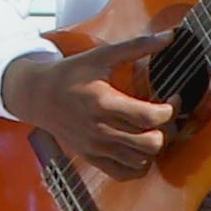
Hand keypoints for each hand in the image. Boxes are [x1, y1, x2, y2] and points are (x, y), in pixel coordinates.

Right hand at [2, 43, 171, 176]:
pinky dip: (140, 164)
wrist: (38, 96)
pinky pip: (126, 174)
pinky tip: (140, 146)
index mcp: (103, 102)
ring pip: (142, 161)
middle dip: (168, 129)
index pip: (150, 117)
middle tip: (166, 115)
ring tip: (153, 128)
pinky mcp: (92, 158)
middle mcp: (100, 130)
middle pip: (151, 143)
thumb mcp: (102, 55)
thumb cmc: (71, 73)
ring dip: (155, 145)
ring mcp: (96, 148)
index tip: (173, 97)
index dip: (171, 109)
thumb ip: (137, 46)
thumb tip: (171, 36)